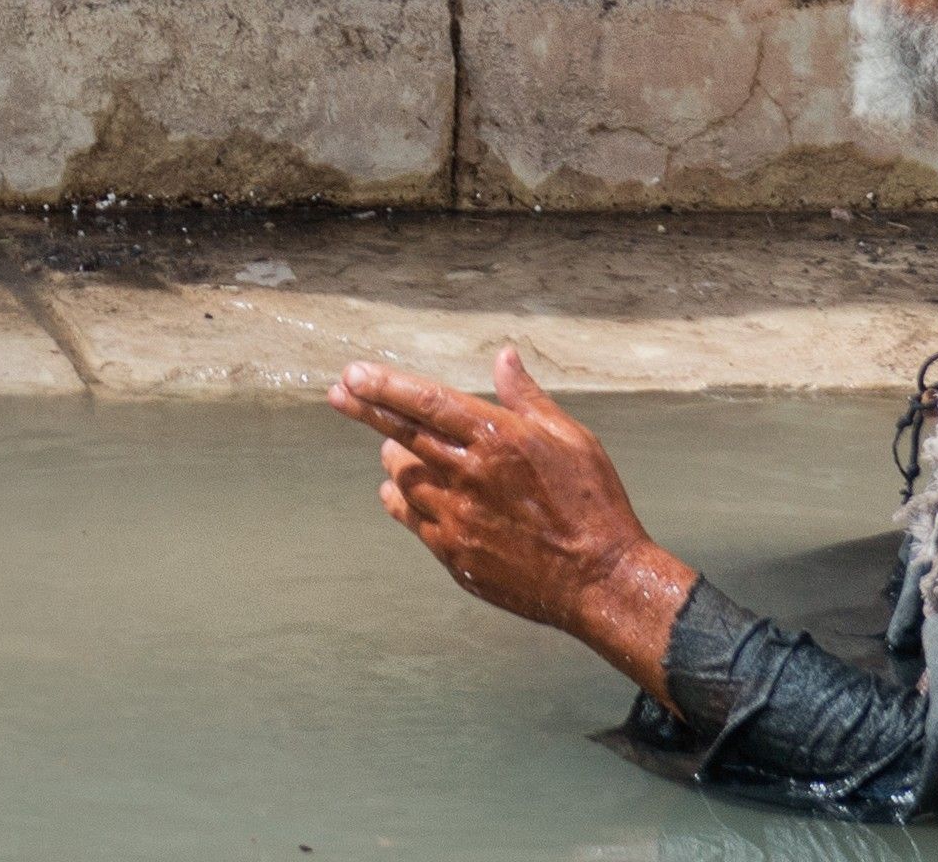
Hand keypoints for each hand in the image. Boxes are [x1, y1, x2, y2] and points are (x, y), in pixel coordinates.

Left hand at [335, 352, 693, 689]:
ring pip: (402, 478)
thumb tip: (503, 357)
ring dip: (394, 458)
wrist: (600, 581)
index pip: (426, 401)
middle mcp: (469, 475)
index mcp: (497, 439)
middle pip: (401, 435)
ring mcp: (457, 518)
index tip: (353, 373)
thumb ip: (526, 398)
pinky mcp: (454, 554)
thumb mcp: (569, 438)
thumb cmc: (592, 503)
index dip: (385, 385)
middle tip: (338, 392)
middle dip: (365, 409)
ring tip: (395, 448)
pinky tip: (401, 491)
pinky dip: (402, 499)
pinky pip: (412, 519)